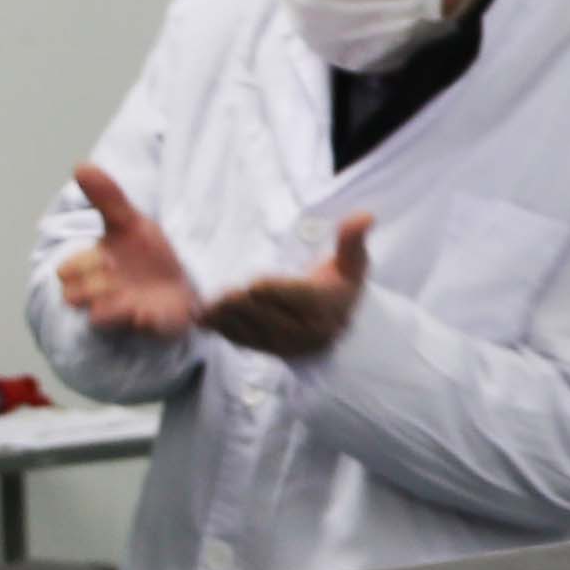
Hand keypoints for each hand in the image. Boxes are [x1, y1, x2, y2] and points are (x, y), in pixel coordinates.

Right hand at [53, 166, 200, 338]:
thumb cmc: (146, 254)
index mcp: (91, 271)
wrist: (186, 279)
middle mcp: (101, 297)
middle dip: (93, 282)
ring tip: (130, 290)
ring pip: (99, 317)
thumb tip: (80, 165)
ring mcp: (125, 315)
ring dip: (112, 302)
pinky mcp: (152, 327)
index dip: (82, 263)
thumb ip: (106, 197)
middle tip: (116, 268)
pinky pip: (142, 329)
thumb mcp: (129, 222)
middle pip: (73, 296)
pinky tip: (148, 310)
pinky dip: (144, 320)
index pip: (65, 271)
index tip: (106, 253)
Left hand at [202, 214, 374, 361]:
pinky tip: (208, 322)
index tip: (249, 285)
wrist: (344, 318)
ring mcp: (292, 345)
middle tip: (215, 297)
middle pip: (269, 316)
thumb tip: (365, 216)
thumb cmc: (343, 281)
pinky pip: (248, 342)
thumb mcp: (353, 259)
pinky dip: (226, 332)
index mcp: (327, 305)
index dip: (271, 291)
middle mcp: (310, 331)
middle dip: (241, 308)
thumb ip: (352, 238)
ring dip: (228, 322)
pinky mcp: (275, 353)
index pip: (295, 296)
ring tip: (205, 310)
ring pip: (255, 332)